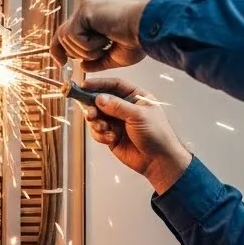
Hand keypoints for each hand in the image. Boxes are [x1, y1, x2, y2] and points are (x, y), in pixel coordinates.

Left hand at [50, 0, 148, 71]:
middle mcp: (86, 13)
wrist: (146, 29)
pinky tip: (106, 39)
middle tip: (98, 53)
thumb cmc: (137, 40)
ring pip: (67, 39)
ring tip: (106, 45)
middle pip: (61, 37)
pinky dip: (90, 45)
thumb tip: (82, 66)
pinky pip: (74, 36)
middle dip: (76, 53)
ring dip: (87, 50)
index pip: (66, 34)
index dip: (59, 49)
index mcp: (93, 20)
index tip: (61, 63)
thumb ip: (97, 62)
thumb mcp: (115, 57)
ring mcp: (84, 11)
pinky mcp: (85, 11)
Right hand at [80, 77, 192, 192]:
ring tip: (103, 128)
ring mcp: (118, 122)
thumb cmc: (156, 134)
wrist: (159, 160)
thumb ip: (117, 106)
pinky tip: (111, 138)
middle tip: (90, 113)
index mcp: (136, 97)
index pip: (115, 85)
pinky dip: (100, 134)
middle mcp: (125, 107)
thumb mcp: (138, 115)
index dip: (99, 84)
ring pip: (97, 116)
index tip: (85, 85)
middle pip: (101, 100)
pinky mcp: (112, 135)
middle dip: (93, 106)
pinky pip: (98, 131)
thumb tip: (99, 98)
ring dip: (96, 122)